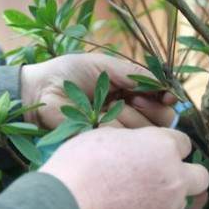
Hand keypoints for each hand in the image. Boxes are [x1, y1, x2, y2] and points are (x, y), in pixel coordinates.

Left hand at [20, 54, 175, 128]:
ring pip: (146, 132)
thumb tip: (167, 86)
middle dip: (152, 107)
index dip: (168, 98)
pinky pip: (122, 138)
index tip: (167, 96)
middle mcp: (128, 112)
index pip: (163, 100)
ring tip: (109, 104)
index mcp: (131, 92)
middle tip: (131, 97)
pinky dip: (112, 124)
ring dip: (130, 114)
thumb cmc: (70, 73)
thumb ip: (136, 74)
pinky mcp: (102, 143)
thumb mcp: (106, 65)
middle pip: (163, 120)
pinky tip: (98, 117)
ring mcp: (116, 130)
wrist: (40, 88)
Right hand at [40, 126, 208, 208]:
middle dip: (185, 176)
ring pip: (181, 201)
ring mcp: (169, 207)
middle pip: (200, 176)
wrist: (68, 203)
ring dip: (166, 198)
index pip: (185, 143)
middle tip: (161, 178)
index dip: (169, 148)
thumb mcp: (108, 136)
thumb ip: (136, 141)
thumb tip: (139, 147)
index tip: (155, 153)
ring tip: (135, 199)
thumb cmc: (82, 162)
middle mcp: (174, 176)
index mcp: (163, 146)